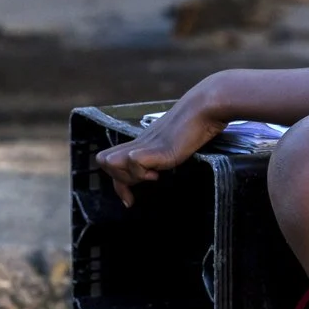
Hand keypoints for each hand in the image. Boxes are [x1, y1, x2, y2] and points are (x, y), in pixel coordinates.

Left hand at [94, 88, 226, 205]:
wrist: (204, 109)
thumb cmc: (195, 124)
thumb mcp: (173, 143)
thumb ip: (162, 153)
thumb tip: (158, 168)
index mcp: (140, 142)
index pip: (110, 160)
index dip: (117, 184)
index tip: (131, 199)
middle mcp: (138, 143)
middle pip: (104, 162)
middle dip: (120, 181)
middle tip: (142, 184)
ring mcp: (145, 145)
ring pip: (112, 163)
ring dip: (130, 177)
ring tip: (153, 175)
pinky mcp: (155, 148)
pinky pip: (134, 163)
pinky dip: (143, 173)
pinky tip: (159, 172)